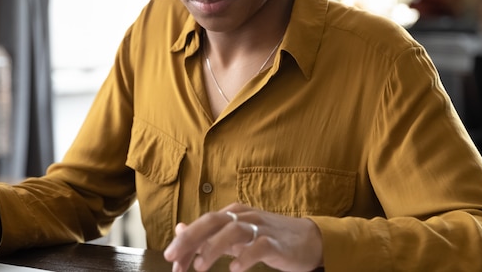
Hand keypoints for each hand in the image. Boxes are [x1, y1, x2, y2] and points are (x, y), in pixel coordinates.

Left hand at [163, 202, 322, 271]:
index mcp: (233, 214)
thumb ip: (210, 234)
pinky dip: (245, 256)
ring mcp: (261, 228)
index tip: (171, 261)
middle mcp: (245, 217)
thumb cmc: (270, 237)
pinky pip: (259, 246)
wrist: (310, 239)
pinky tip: (235, 268)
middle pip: (213, 221)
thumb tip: (180, 229)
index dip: (185, 241)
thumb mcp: (236, 234)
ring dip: (214, 247)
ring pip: (233, 230)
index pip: (203, 224)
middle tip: (172, 258)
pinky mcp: (276, 242)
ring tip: (200, 266)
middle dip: (190, 238)